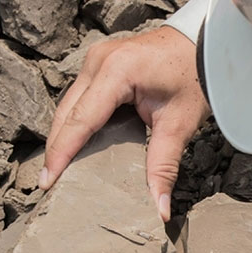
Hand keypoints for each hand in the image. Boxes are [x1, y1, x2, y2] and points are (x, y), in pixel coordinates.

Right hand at [40, 26, 210, 220]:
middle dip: (56, 149)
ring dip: (62, 137)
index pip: (80, 120)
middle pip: (66, 113)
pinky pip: (79, 98)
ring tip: (56, 171)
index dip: (62, 153)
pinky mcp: (99, 64)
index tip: (47, 182)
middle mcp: (98, 61)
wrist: (204, 43)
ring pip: (68, 105)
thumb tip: (159, 208)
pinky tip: (74, 148)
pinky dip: (75, 123)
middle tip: (47, 185)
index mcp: (117, 71)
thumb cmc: (195, 76)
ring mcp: (96, 59)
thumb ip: (164, 167)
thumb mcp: (180, 125)